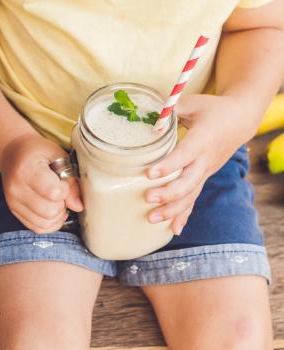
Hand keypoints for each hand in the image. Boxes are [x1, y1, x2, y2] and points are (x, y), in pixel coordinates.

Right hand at [0, 134, 82, 233]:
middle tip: (62, 191)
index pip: (53, 192)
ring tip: (58, 200)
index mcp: (26, 169)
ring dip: (58, 215)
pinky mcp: (14, 212)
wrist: (13, 152)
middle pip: (49, 211)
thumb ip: (71, 180)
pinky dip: (50, 223)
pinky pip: (37, 228)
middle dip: (63, 204)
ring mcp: (13, 203)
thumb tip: (78, 207)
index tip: (63, 180)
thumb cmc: (39, 152)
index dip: (65, 189)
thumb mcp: (58, 156)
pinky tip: (53, 209)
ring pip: (44, 224)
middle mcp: (16, 189)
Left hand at [145, 94, 250, 235]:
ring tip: (152, 219)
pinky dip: (184, 215)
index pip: (185, 155)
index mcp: (202, 139)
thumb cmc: (214, 110)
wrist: (239, 121)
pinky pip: (194, 199)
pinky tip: (174, 230)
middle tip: (147, 199)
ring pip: (191, 195)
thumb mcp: (194, 103)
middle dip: (168, 193)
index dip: (168, 165)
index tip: (149, 174)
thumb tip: (144, 117)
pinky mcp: (204, 177)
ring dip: (172, 210)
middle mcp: (205, 159)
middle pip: (189, 182)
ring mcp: (206, 171)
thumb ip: (170, 110)